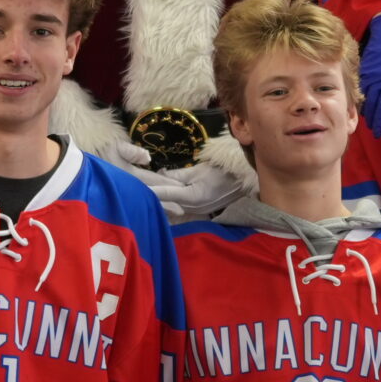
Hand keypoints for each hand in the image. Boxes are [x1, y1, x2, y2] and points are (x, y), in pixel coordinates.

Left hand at [127, 160, 244, 224]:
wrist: (244, 181)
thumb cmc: (223, 172)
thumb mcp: (199, 170)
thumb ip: (178, 175)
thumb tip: (161, 175)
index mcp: (193, 196)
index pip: (166, 193)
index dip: (151, 190)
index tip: (136, 189)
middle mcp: (193, 207)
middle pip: (167, 203)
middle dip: (152, 197)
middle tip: (135, 191)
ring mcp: (197, 211)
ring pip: (173, 207)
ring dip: (161, 201)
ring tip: (143, 195)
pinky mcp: (199, 211)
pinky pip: (181, 207)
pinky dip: (171, 202)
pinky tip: (161, 199)